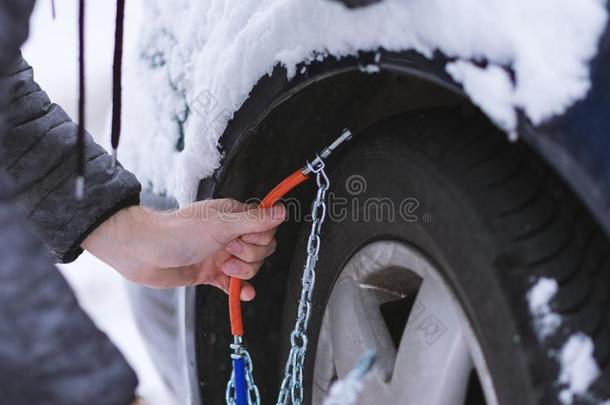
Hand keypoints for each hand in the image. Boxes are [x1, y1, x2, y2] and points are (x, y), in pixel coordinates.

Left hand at [82, 199, 285, 299]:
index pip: (266, 229)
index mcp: (233, 217)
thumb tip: (282, 211)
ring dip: (241, 273)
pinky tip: (242, 295)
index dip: (260, 238)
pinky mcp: (210, 273)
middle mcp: (229, 234)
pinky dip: (239, 290)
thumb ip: (254, 220)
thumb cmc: (179, 233)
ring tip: (222, 268)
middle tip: (228, 251)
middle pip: (261, 250)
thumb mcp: (221, 224)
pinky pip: (233, 285)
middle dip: (250, 257)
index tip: (242, 239)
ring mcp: (220, 254)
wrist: (143, 252)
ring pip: (249, 268)